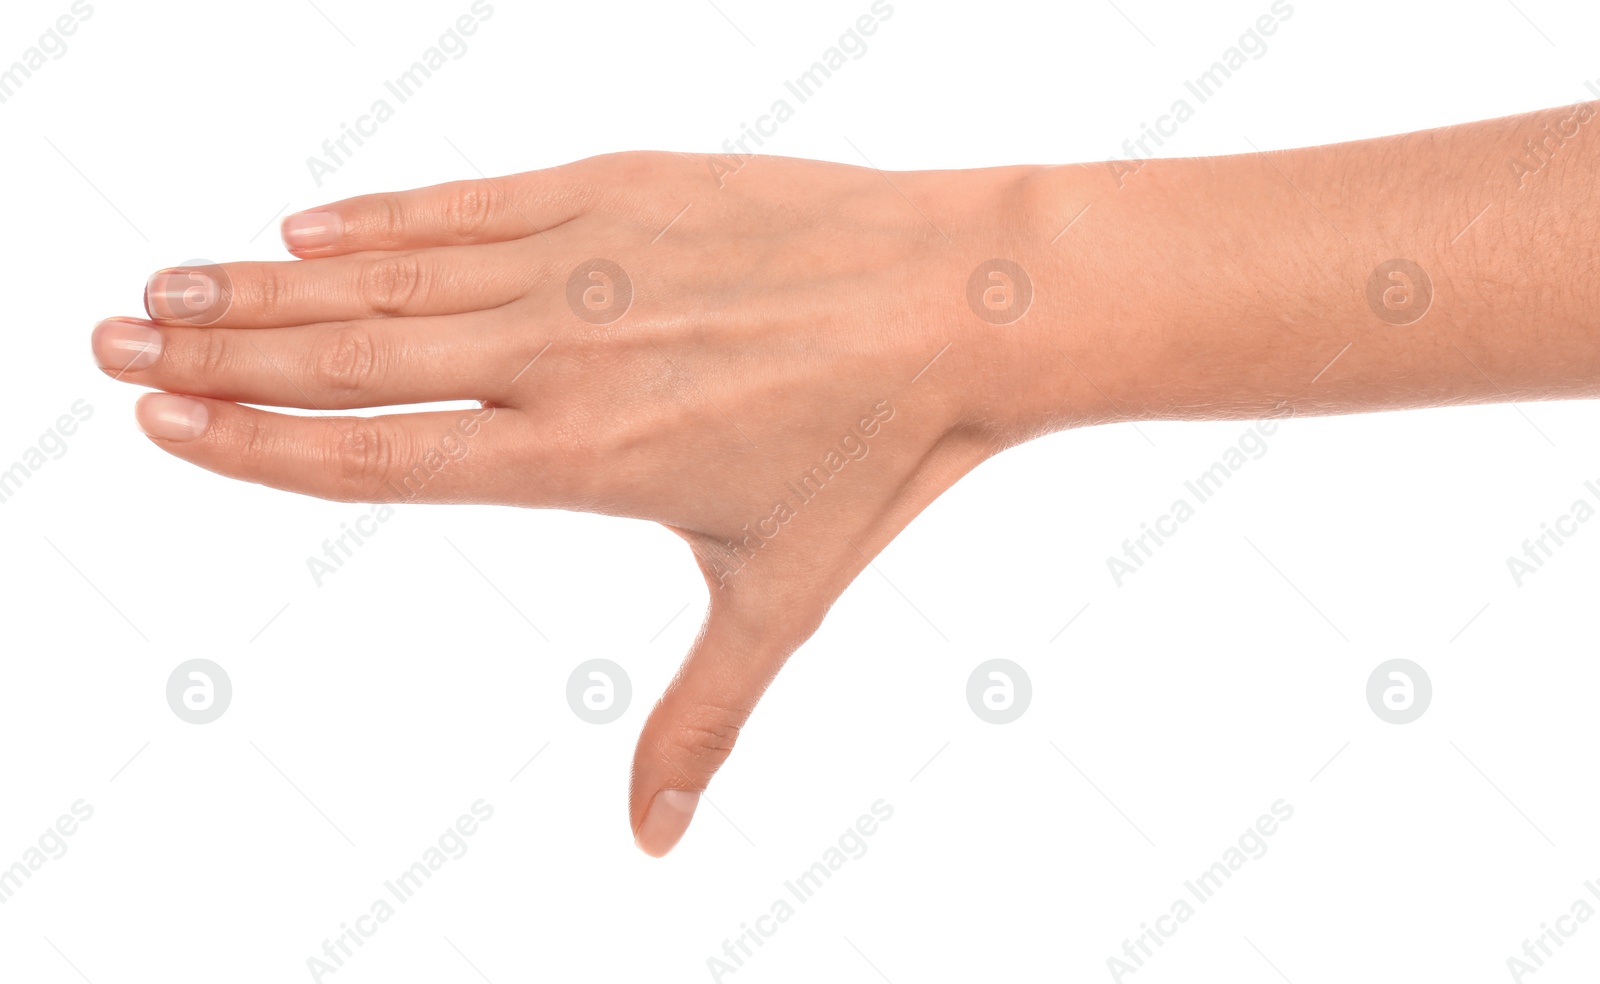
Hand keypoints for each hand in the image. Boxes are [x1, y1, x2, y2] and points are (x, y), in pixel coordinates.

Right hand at [91, 152, 1044, 855]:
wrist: (959, 301)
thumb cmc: (874, 451)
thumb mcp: (777, 600)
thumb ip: (700, 719)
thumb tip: (658, 846)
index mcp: (576, 457)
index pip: (376, 455)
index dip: (257, 445)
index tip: (162, 426)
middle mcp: (557, 353)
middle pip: (350, 355)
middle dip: (217, 354)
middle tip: (110, 341)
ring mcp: (581, 258)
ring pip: (388, 272)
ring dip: (268, 281)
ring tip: (172, 284)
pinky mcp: (617, 187)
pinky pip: (469, 201)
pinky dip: (381, 214)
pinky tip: (307, 221)